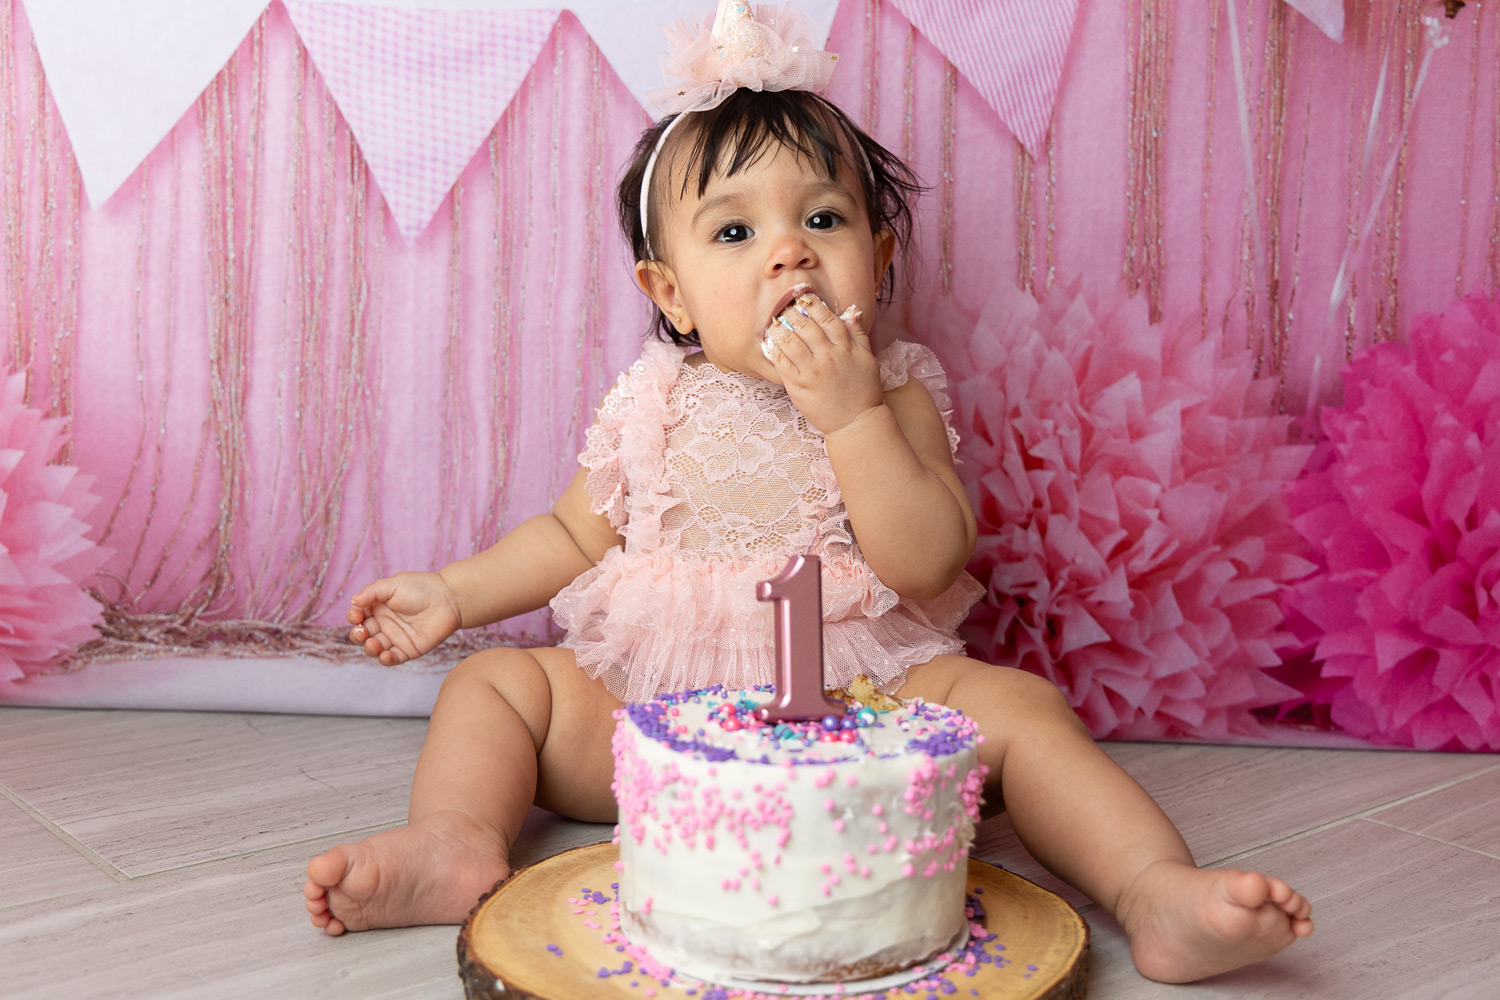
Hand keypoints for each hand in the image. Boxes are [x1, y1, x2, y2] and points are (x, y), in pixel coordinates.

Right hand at [345, 571, 462, 665]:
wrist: (449, 599)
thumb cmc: (422, 588)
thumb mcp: (393, 584)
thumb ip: (372, 592)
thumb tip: (353, 601)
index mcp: (378, 607)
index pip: (358, 616)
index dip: (353, 617)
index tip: (357, 615)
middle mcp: (384, 623)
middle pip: (363, 634)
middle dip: (357, 635)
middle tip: (362, 630)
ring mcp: (396, 637)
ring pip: (374, 648)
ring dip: (369, 649)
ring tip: (374, 643)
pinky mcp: (408, 649)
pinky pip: (392, 658)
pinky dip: (385, 660)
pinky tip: (384, 655)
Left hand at [768, 294, 884, 434]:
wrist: (855, 422)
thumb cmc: (863, 389)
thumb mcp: (867, 358)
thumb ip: (858, 333)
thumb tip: (852, 310)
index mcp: (845, 348)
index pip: (827, 318)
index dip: (813, 305)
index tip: (804, 298)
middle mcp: (828, 357)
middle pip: (805, 326)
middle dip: (792, 313)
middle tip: (785, 306)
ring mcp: (811, 372)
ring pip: (790, 342)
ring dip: (780, 329)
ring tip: (775, 322)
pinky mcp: (798, 386)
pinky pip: (782, 363)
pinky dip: (775, 350)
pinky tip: (772, 343)